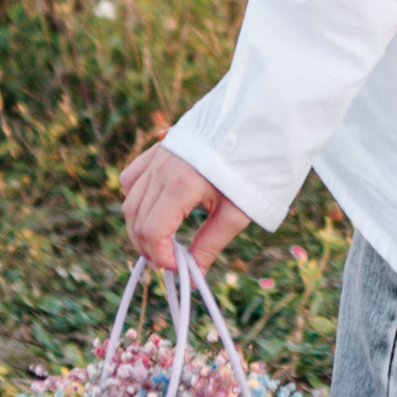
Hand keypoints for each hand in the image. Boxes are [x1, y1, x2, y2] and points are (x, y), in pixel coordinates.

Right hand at [118, 130, 250, 277]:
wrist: (266, 119)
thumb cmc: (257, 166)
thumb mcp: (237, 212)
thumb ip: (210, 244)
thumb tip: (192, 276)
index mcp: (181, 184)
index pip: (151, 231)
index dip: (161, 257)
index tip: (180, 267)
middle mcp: (163, 167)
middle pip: (136, 219)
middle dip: (149, 246)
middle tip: (172, 260)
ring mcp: (159, 154)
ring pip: (130, 199)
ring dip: (140, 225)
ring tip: (163, 241)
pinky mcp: (162, 147)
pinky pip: (134, 176)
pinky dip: (137, 197)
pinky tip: (156, 208)